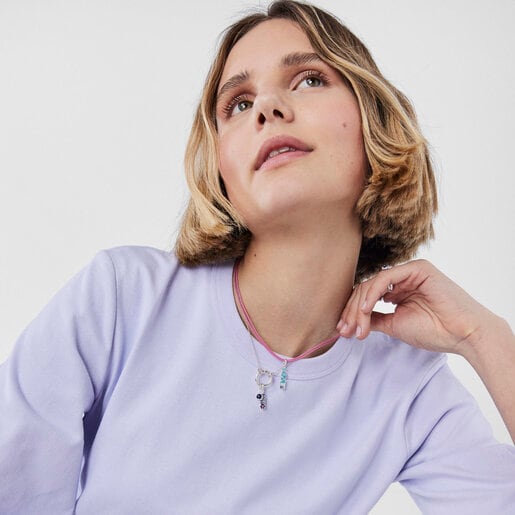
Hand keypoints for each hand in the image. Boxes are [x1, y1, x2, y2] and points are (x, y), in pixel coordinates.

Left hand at [337, 259, 498, 356]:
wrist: (463, 334)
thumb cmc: (434, 331)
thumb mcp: (394, 325)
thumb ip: (373, 319)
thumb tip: (352, 321)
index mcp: (397, 291)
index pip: (366, 296)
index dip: (351, 313)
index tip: (342, 332)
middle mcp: (402, 279)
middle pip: (365, 289)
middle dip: (352, 312)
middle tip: (345, 331)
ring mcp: (409, 272)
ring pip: (371, 284)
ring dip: (359, 307)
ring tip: (357, 328)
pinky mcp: (417, 268)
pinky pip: (385, 278)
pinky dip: (372, 294)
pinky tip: (366, 310)